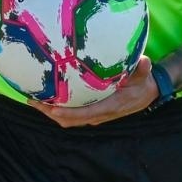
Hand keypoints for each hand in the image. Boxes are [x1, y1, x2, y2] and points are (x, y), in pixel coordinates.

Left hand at [32, 56, 156, 128]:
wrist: (147, 93)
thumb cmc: (143, 83)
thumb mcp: (144, 75)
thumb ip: (142, 69)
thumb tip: (145, 61)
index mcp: (108, 107)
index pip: (83, 114)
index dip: (66, 113)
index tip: (50, 107)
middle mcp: (99, 114)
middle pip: (69, 120)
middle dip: (50, 113)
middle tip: (33, 100)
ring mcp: (94, 114)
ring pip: (68, 119)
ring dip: (51, 112)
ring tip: (35, 99)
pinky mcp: (92, 110)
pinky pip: (72, 113)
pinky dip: (59, 108)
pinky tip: (49, 96)